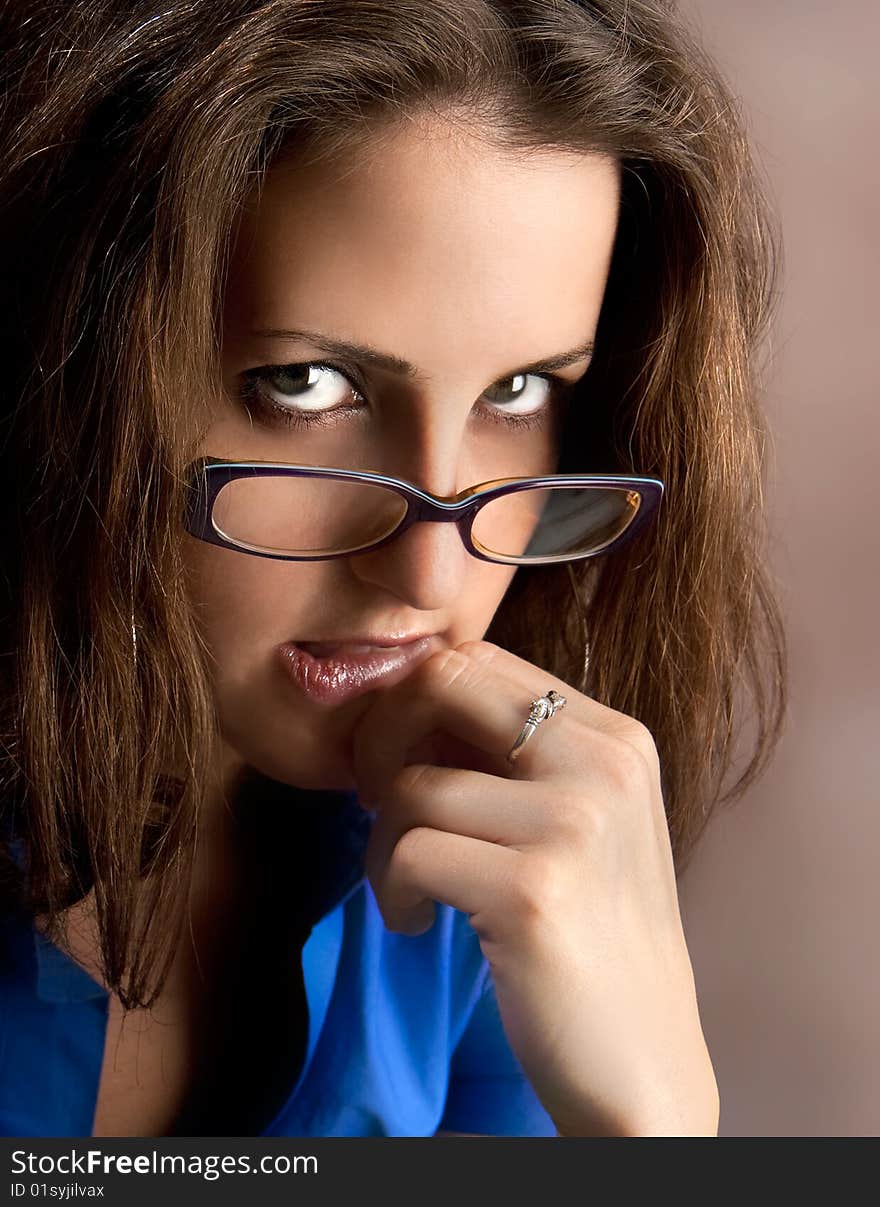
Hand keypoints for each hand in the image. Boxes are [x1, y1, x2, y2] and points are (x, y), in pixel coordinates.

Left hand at [350, 640, 719, 1136]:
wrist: (642, 1065)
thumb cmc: (592, 938)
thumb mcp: (579, 821)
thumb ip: (514, 757)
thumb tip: (404, 703)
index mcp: (617, 737)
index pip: (479, 659)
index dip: (414, 703)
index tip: (399, 764)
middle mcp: (605, 763)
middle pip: (441, 683)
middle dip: (379, 738)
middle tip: (376, 802)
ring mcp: (576, 824)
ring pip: (409, 786)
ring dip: (381, 845)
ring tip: (408, 890)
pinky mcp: (534, 890)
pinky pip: (410, 853)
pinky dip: (391, 891)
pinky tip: (419, 923)